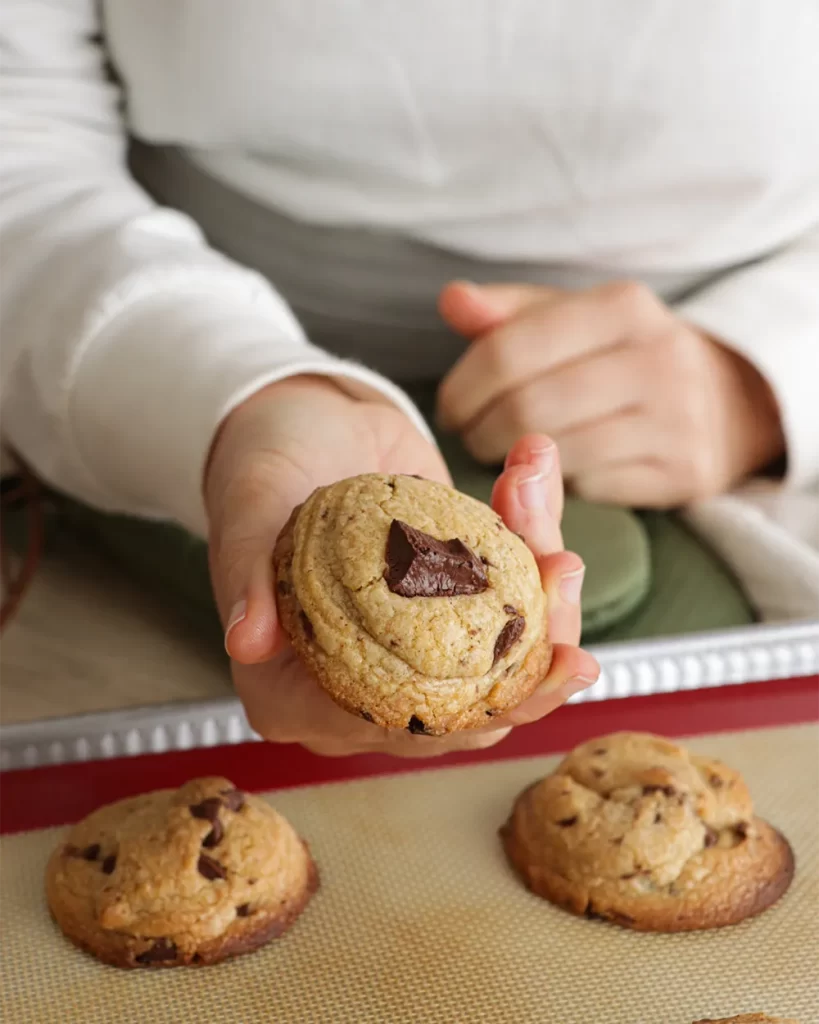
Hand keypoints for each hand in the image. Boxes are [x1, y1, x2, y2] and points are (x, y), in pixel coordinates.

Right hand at [205, 375, 597, 756]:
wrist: (301, 421)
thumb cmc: (262, 471)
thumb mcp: (248, 512)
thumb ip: (246, 576)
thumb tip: (245, 644)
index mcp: (299, 694)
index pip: (398, 728)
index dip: (481, 715)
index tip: (551, 670)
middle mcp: (362, 687)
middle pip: (472, 707)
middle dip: (538, 646)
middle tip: (562, 570)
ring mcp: (415, 647)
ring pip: (506, 658)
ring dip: (542, 583)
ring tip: (536, 498)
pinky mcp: (455, 603)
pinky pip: (511, 595)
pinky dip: (532, 539)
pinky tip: (531, 477)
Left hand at [437, 280, 784, 506]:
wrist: (727, 402)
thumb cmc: (623, 357)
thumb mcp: (573, 320)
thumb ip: (509, 313)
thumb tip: (452, 301)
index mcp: (622, 306)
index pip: (509, 350)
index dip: (463, 388)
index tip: (449, 409)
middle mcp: (658, 357)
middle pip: (528, 407)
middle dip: (480, 430)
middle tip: (470, 438)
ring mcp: (677, 418)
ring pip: (556, 452)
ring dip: (514, 463)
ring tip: (506, 453)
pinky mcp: (684, 471)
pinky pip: (591, 487)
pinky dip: (563, 484)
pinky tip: (559, 470)